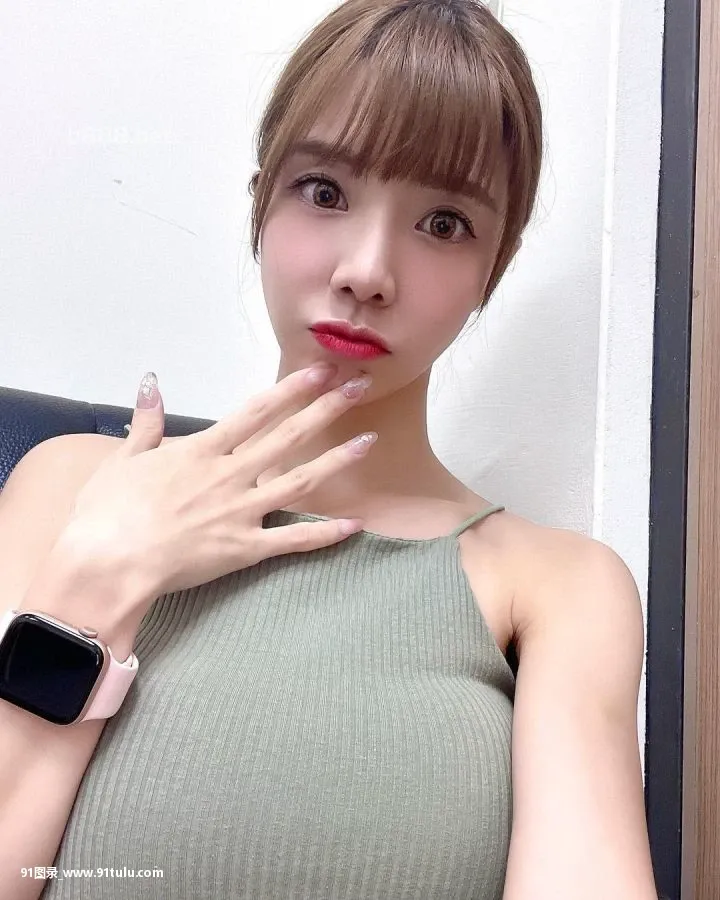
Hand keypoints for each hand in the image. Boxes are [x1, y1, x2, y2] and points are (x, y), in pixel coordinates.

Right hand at [62, 367, 376, 605]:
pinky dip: (324, 534)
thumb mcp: (122, 459)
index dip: (292, 389)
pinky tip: (354, 525)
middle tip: (360, 388)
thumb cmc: (108, 512)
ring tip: (369, 442)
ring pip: (299, 482)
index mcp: (202, 451)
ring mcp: (241, 512)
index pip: (256, 412)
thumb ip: (145, 421)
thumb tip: (151, 382)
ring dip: (336, 460)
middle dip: (326, 409)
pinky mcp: (244, 549)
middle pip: (288, 436)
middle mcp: (229, 475)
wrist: (108, 562)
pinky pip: (292, 540)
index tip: (321, 371)